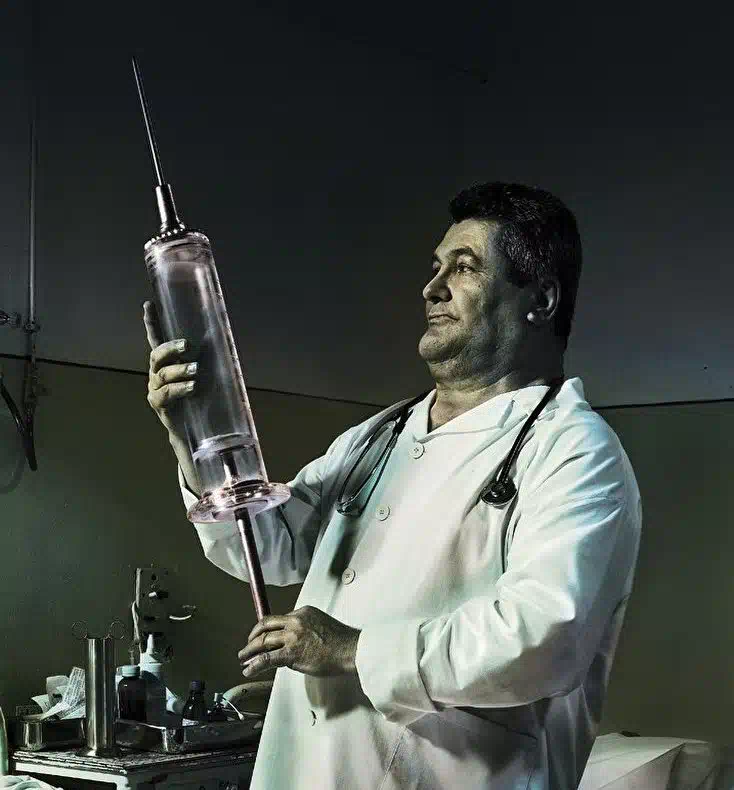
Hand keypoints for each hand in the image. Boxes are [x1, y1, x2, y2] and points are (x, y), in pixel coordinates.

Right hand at [144, 300, 196, 438]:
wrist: (196, 428)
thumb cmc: (202, 396)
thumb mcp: (207, 373)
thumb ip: (209, 356)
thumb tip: (220, 334)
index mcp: (167, 361)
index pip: (157, 338)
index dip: (152, 322)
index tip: (149, 304)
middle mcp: (157, 372)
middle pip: (157, 355)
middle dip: (171, 348)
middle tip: (187, 346)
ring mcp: (155, 387)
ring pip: (163, 374)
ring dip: (180, 370)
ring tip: (196, 370)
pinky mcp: (158, 403)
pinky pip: (166, 393)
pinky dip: (180, 388)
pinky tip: (192, 387)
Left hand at [238, 606, 360, 678]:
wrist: (350, 649)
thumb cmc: (341, 641)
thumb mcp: (321, 623)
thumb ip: (305, 628)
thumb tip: (294, 641)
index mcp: (302, 612)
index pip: (278, 619)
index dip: (267, 628)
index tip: (262, 635)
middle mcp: (294, 621)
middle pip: (265, 626)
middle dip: (253, 636)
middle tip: (247, 644)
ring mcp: (292, 637)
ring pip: (263, 642)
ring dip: (249, 651)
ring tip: (243, 658)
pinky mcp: (291, 653)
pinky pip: (266, 659)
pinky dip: (254, 664)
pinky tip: (249, 669)